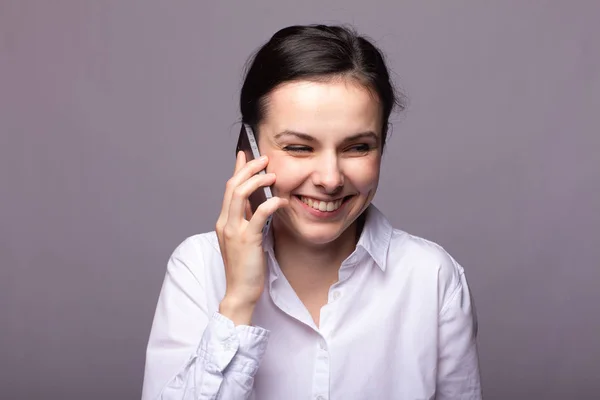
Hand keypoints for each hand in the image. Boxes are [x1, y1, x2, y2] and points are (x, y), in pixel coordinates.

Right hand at [215, 151, 287, 324]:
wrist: (240, 291)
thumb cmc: (245, 267)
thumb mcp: (243, 238)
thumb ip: (245, 219)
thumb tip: (254, 202)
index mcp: (224, 221)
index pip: (229, 188)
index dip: (237, 169)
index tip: (245, 154)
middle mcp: (225, 222)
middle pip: (233, 186)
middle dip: (248, 168)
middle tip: (264, 159)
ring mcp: (234, 230)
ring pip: (240, 194)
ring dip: (257, 180)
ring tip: (272, 174)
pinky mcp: (247, 239)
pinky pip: (258, 214)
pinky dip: (270, 203)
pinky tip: (281, 200)